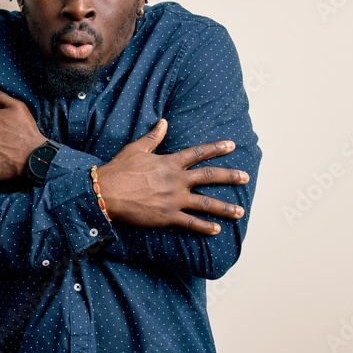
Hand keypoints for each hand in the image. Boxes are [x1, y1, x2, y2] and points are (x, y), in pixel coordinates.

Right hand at [96, 119, 248, 235]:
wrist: (106, 192)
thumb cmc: (119, 169)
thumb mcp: (137, 148)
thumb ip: (154, 137)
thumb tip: (164, 122)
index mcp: (170, 162)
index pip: (198, 153)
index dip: (216, 148)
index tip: (231, 145)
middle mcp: (177, 180)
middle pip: (209, 176)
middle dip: (230, 176)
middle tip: (245, 178)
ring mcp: (174, 199)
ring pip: (206, 203)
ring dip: (225, 208)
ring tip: (240, 211)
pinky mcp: (168, 216)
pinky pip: (191, 223)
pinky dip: (204, 227)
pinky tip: (217, 230)